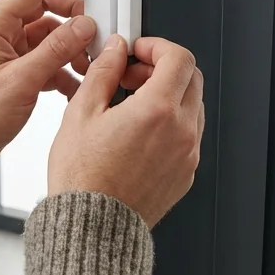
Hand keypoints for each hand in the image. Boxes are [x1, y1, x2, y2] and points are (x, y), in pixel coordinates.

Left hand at [0, 0, 101, 183]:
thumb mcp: (21, 81)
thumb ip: (55, 50)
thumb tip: (84, 26)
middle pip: (48, 9)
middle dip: (76, 19)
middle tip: (99, 31)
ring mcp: (7, 53)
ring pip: (50, 36)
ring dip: (72, 49)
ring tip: (90, 66)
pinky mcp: (14, 72)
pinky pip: (46, 60)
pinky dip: (63, 70)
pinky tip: (76, 85)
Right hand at [48, 35, 205, 227]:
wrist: (92, 227)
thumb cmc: (82, 179)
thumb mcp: (81, 113)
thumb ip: (104, 73)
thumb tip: (115, 51)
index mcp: (157, 111)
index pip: (179, 58)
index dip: (157, 46)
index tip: (139, 51)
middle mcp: (180, 132)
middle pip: (191, 78)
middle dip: (163, 68)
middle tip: (132, 76)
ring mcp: (187, 155)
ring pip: (192, 107)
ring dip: (169, 95)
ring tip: (133, 106)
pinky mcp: (186, 174)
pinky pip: (188, 136)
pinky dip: (171, 123)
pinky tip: (140, 132)